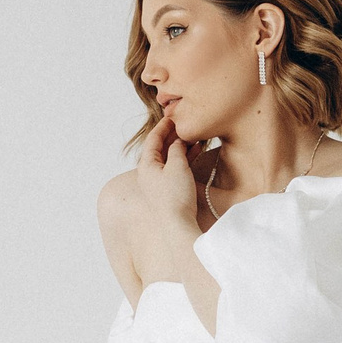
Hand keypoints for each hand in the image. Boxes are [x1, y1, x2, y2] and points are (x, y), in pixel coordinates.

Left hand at [136, 112, 201, 232]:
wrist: (177, 224)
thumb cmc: (175, 196)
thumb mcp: (177, 166)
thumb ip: (177, 149)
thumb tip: (177, 141)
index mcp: (146, 164)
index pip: (152, 139)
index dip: (163, 126)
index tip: (172, 117)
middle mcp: (148, 172)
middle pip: (160, 148)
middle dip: (173, 136)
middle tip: (184, 125)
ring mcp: (157, 182)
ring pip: (168, 158)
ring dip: (180, 147)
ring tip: (194, 137)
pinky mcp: (167, 190)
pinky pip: (174, 168)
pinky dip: (183, 158)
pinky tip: (195, 152)